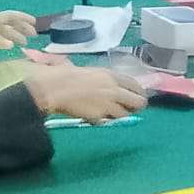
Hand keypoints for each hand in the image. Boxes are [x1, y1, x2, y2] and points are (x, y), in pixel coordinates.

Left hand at [0, 10, 35, 53]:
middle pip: (9, 21)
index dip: (23, 18)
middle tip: (33, 35)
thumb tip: (11, 44)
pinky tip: (9, 44)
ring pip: (3, 28)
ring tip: (24, 42)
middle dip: (22, 27)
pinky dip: (5, 37)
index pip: (9, 16)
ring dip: (15, 33)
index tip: (35, 23)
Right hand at [24, 65, 146, 121]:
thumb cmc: (66, 75)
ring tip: (109, 113)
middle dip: (136, 106)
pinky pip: (107, 121)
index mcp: (112, 76)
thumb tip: (110, 84)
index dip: (139, 93)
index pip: (136, 85)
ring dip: (119, 115)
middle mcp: (115, 90)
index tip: (137, 97)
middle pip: (139, 102)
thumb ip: (103, 78)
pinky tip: (95, 116)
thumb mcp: (90, 71)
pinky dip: (103, 120)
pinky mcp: (99, 117)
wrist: (54, 88)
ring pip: (125, 115)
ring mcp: (108, 104)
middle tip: (129, 109)